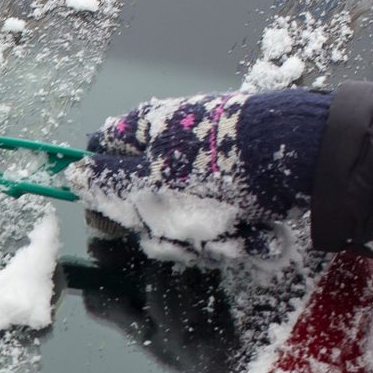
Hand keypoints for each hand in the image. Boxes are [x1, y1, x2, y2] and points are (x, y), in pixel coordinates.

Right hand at [69, 89, 328, 263]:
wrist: (300, 160)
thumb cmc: (212, 170)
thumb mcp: (150, 181)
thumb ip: (107, 182)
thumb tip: (72, 175)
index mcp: (144, 132)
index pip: (104, 153)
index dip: (105, 189)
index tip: (120, 217)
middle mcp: (174, 146)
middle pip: (146, 202)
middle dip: (166, 231)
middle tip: (186, 235)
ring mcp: (210, 168)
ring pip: (188, 221)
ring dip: (208, 240)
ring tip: (235, 234)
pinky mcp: (244, 186)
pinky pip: (227, 222)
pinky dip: (242, 233)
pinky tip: (260, 235)